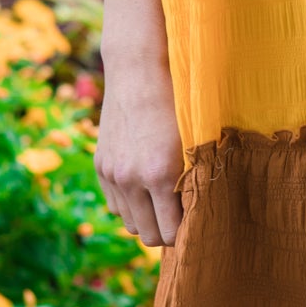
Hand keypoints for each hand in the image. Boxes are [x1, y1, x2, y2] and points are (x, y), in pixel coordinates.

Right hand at [94, 55, 185, 247]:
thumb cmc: (178, 102)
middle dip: (166, 232)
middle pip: (148, 235)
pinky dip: (130, 204)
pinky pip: (115, 205)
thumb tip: (204, 213)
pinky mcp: (101, 167)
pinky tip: (144, 188)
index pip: (171, 232)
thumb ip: (195, 178)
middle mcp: (132, 178)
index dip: (185, 233)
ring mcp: (112, 174)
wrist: (138, 71)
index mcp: (161, 173)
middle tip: (181, 218)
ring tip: (163, 202)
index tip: (197, 225)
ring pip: (129, 223)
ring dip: (146, 219)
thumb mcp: (194, 140)